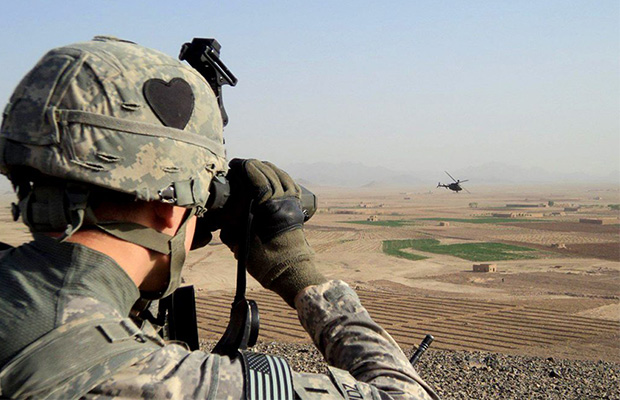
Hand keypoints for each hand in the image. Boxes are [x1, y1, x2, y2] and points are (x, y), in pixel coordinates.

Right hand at [220, 159, 326, 306]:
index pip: (258, 177)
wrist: (291, 273)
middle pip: (270, 173)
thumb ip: (230, 229)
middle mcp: (284, 201)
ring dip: (269, 169)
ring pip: (282, 177)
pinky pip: (291, 186)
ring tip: (256, 167)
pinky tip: (275, 176)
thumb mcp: (241, 245)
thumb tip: (221, 220)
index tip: (235, 164)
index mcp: (270, 206)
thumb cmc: (267, 262)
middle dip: (255, 166)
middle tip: (241, 165)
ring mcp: (292, 204)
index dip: (245, 167)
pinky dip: (282, 178)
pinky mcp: (296, 209)